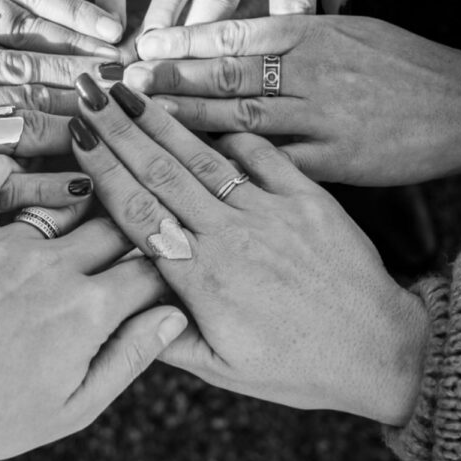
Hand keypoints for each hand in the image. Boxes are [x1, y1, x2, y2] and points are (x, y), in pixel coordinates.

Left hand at [0, 157, 186, 460]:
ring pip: (69, 196)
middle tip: (133, 226)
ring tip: (95, 191)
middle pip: (119, 223)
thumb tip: (177, 313)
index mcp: (90, 311)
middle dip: (134, 224)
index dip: (167, 265)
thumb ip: (131, 356)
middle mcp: (56, 268)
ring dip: (87, 193)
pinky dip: (4, 166)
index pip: (153, 267)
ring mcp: (8, 245)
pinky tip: (19, 168)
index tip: (162, 266)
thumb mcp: (74, 408)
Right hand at [69, 76, 427, 425]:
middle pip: (161, 172)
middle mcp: (230, 236)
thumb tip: (118, 312)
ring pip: (203, 158)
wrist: (381, 350)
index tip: (79, 136)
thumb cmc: (298, 367)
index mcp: (202, 279)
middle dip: (120, 129)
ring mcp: (270, 212)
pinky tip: (207, 110)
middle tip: (89, 91)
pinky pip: (263, 155)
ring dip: (163, 121)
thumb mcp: (223, 370)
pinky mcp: (307, 198)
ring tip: (131, 90)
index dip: (104, 170)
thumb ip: (165, 338)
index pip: (137, 212)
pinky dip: (232, 132)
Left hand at [130, 16, 460, 184]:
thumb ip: (293, 34)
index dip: (183, 42)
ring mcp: (324, 117)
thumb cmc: (405, 66)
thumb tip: (236, 37)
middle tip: (123, 87)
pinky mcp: (338, 161)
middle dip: (171, 81)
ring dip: (187, 120)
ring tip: (142, 123)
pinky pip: (275, 163)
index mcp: (313, 33)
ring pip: (242, 118)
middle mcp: (313, 71)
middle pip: (227, 74)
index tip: (144, 48)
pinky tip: (196, 170)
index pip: (234, 33)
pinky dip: (235, 166)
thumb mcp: (350, 31)